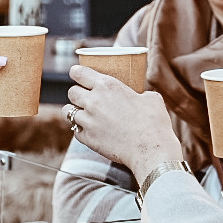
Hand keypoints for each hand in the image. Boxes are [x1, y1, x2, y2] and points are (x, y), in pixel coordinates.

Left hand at [66, 65, 184, 176]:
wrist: (150, 149)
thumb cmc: (154, 122)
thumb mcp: (151, 98)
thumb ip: (138, 93)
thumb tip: (139, 96)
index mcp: (108, 86)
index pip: (79, 73)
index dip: (77, 72)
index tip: (76, 74)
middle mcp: (93, 101)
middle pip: (72, 92)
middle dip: (77, 93)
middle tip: (85, 97)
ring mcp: (88, 121)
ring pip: (68, 112)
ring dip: (75, 111)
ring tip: (85, 114)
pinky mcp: (88, 139)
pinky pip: (75, 131)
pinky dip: (81, 130)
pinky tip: (91, 130)